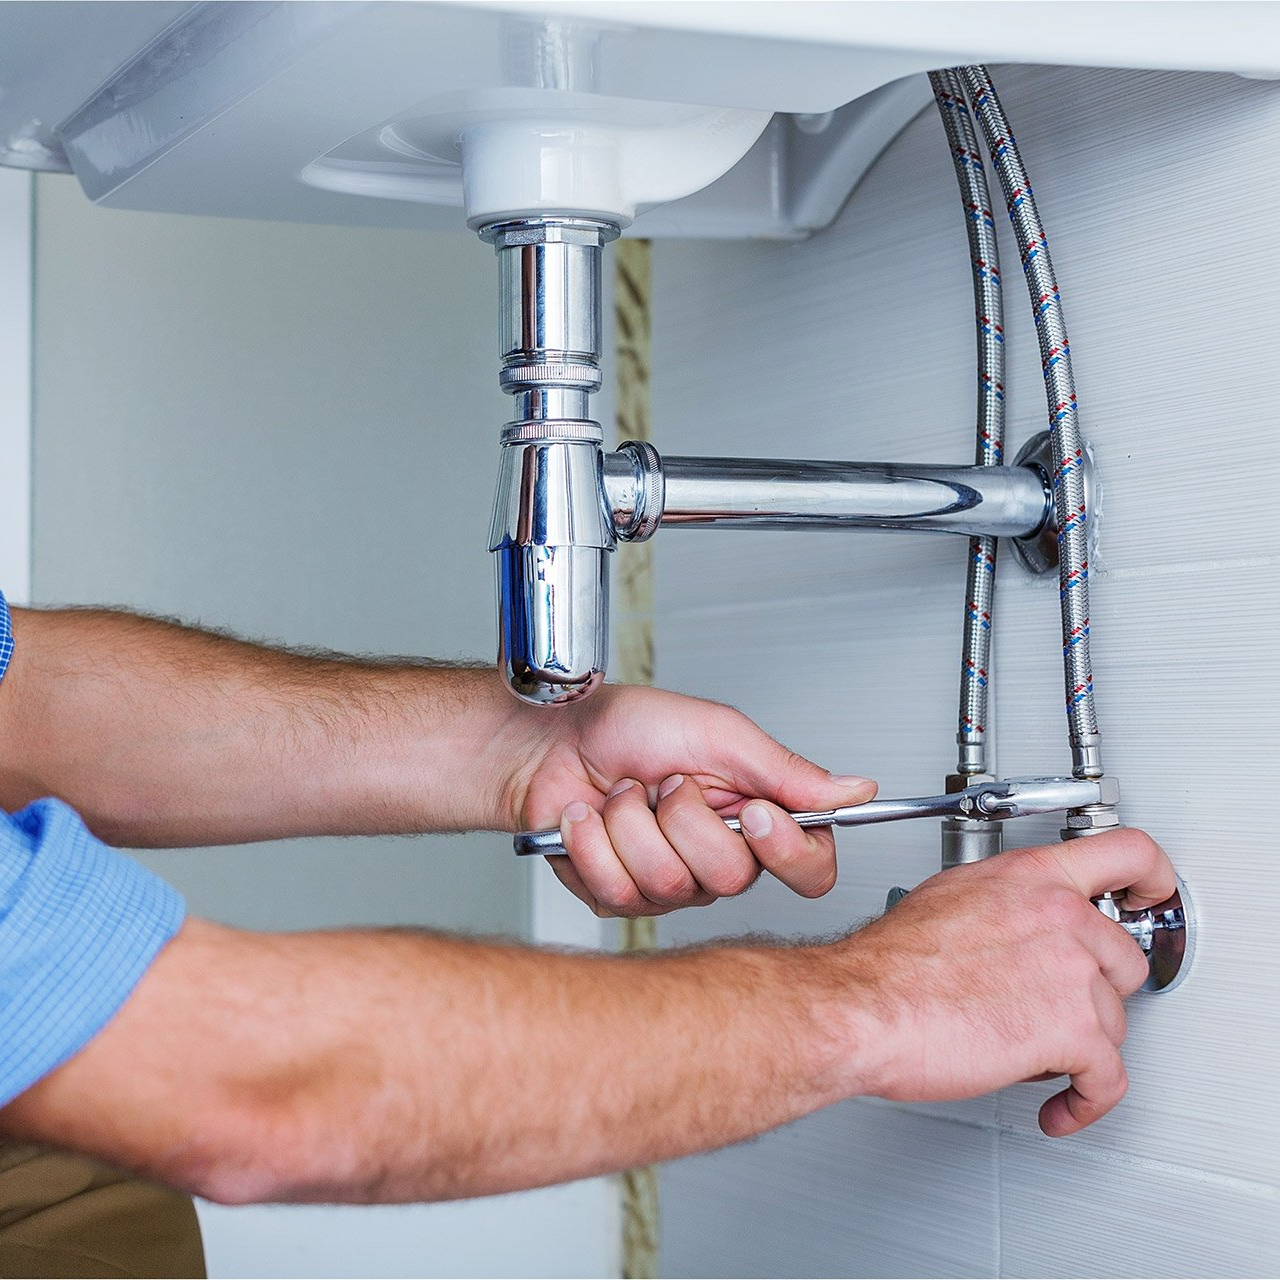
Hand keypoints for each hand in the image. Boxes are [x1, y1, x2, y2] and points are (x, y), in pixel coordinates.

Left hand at [507, 685, 875, 916]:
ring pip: (668, 884)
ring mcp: (669, 883)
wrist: (549, 740)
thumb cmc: (627, 727)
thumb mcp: (718, 732)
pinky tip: (588, 817)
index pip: (809, 868)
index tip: (754, 814)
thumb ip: (787, 770)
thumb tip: (857, 790)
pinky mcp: (619, 897)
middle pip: (731, 877)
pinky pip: (617, 891)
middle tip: (665, 782)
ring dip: (631, 823)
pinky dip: (593, 840)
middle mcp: (717, 856)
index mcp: (754, 815)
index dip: (787, 852)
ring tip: (621, 792)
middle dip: (684, 818)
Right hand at [833, 827, 1175, 1135]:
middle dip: (1094, 992)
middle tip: (1060, 1006)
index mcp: (1029, 876)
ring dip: (1078, 1047)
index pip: (1127, 854)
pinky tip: (1062, 1104)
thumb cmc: (888, 963)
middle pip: (1125, 959)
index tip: (1151, 897)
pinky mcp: (1072, 1033)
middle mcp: (1060, 915)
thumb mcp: (947, 897)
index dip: (1152, 880)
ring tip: (1034, 1054)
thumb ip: (1001, 901)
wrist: (863, 1006)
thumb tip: (1013, 918)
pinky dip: (1086, 1102)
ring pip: (1113, 1023)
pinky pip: (1106, 1080)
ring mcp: (1072, 972)